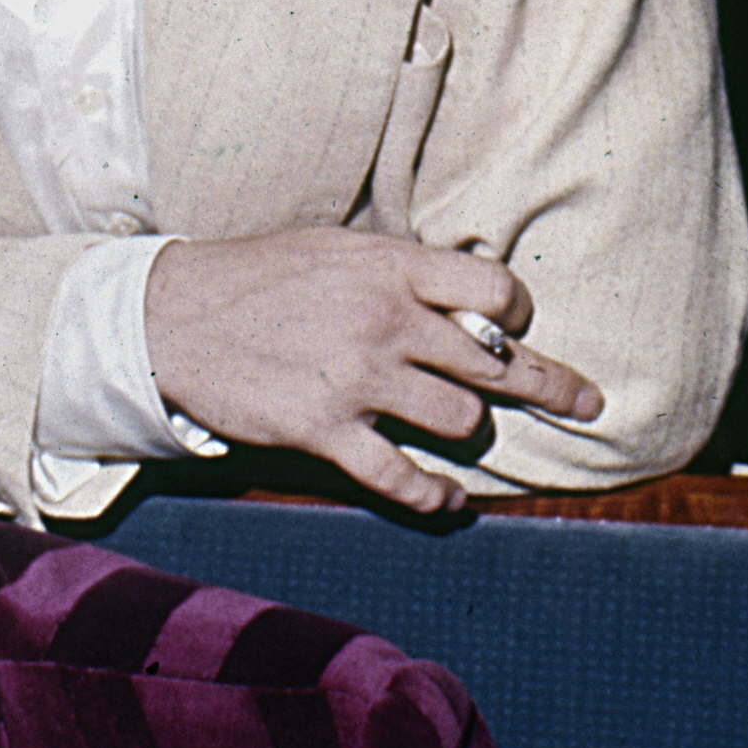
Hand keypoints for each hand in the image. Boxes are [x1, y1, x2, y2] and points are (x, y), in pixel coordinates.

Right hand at [144, 228, 605, 514]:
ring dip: (470, 430)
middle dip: (548, 385)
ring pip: (462, 420)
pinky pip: (403, 477)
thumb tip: (454, 286)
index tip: (514, 328)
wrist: (164, 319)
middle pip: (497, 362)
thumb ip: (393, 268)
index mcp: (388, 268)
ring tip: (464, 434)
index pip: (496, 292)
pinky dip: (435, 496)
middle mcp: (384, 323)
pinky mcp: (324, 431)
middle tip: (583, 400)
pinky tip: (447, 500)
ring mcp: (357, 380)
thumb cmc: (249, 277)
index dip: (517, 313)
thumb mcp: (328, 247)